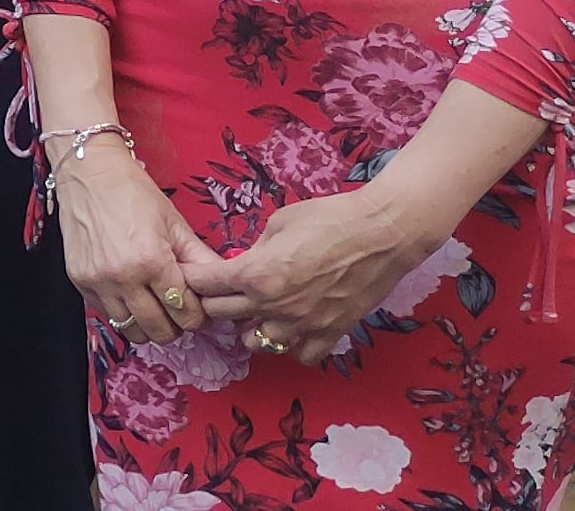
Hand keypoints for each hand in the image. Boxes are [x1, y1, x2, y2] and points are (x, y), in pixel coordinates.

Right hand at [51, 135, 220, 348]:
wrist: (89, 173)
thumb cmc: (133, 192)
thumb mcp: (174, 223)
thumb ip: (200, 258)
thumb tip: (222, 283)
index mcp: (152, 260)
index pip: (186, 313)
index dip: (198, 316)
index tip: (198, 309)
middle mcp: (123, 276)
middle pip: (160, 330)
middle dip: (176, 326)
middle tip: (179, 312)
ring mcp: (97, 282)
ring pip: (131, 330)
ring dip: (148, 325)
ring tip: (155, 308)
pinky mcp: (79, 281)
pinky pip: (107, 315)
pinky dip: (123, 312)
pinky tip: (131, 295)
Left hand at [182, 186, 456, 360]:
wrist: (382, 234)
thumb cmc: (329, 218)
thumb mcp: (278, 223)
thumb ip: (256, 249)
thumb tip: (246, 262)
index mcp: (256, 274)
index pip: (207, 285)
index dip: (195, 279)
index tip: (192, 276)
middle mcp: (273, 306)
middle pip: (222, 316)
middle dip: (214, 301)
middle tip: (221, 291)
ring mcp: (302, 325)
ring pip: (256, 344)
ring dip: (250, 328)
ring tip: (258, 311)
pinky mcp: (330, 335)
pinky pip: (300, 355)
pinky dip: (292, 345)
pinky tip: (294, 328)